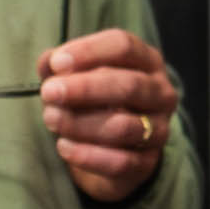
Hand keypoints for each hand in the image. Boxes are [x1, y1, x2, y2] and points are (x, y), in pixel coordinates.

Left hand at [39, 28, 177, 207]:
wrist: (109, 149)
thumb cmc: (93, 101)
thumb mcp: (76, 76)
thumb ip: (60, 67)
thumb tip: (49, 63)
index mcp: (146, 61)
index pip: (123, 46)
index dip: (89, 52)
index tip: (57, 63)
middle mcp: (160, 93)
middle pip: (129, 85)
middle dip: (85, 89)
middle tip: (49, 92)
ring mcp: (159, 129)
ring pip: (123, 127)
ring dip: (81, 123)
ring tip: (50, 119)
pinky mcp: (148, 162)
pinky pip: (120, 162)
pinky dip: (87, 155)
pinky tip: (63, 146)